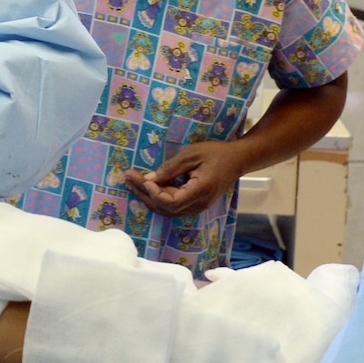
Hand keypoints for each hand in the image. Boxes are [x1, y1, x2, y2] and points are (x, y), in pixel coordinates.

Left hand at [123, 142, 248, 217]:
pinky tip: (144, 187)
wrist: (237, 160)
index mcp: (200, 191)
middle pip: (165, 208)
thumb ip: (170, 168)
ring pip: (166, 209)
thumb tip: (148, 179)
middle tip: (127, 177)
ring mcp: (196, 207)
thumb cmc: (216, 153)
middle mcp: (198, 204)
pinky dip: (156, 197)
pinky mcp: (193, 204)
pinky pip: (171, 206)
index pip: (171, 202)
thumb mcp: (192, 154)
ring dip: (147, 196)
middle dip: (143, 193)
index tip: (142, 178)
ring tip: (130, 182)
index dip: (154, 193)